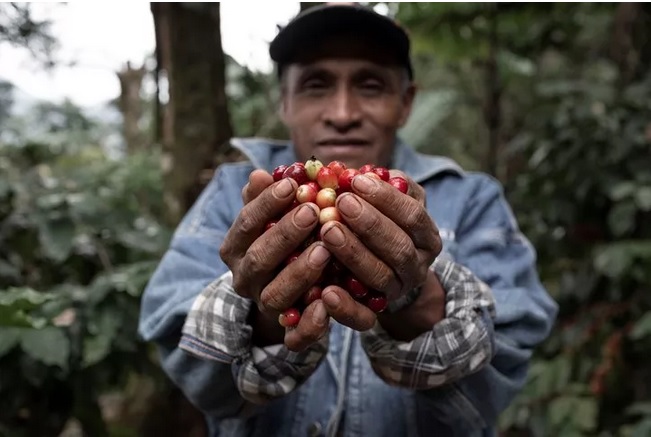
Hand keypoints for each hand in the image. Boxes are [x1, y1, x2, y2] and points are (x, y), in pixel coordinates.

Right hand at [219, 170, 330, 350]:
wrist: (285, 298)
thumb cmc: (280, 245)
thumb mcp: (270, 221)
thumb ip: (265, 200)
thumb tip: (259, 174)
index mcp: (236, 249)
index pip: (245, 224)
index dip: (265, 204)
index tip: (290, 184)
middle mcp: (246, 279)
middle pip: (259, 259)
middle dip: (285, 234)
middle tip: (313, 211)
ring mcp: (266, 306)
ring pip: (277, 295)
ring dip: (299, 273)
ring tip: (324, 251)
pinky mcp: (288, 333)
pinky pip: (296, 336)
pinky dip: (311, 324)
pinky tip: (329, 303)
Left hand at [318, 171, 441, 329]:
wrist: (388, 274)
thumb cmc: (381, 224)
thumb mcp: (387, 202)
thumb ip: (377, 184)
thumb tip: (349, 170)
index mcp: (426, 235)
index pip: (412, 215)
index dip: (385, 198)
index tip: (356, 180)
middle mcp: (417, 266)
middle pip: (399, 247)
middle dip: (369, 223)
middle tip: (340, 203)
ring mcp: (397, 291)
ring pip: (380, 277)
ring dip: (354, 253)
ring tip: (327, 231)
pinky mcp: (375, 313)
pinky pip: (363, 315)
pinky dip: (345, 306)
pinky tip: (325, 291)